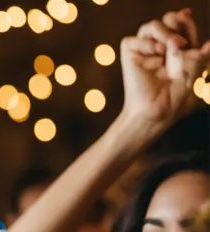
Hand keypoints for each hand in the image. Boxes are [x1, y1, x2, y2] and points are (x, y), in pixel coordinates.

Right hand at [120, 9, 209, 130]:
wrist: (155, 112)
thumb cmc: (173, 98)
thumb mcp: (192, 73)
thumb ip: (199, 56)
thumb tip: (209, 43)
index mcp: (175, 48)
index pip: (182, 25)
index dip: (186, 23)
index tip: (188, 30)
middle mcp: (159, 47)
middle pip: (168, 19)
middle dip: (176, 25)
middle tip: (181, 42)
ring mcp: (144, 51)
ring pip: (152, 26)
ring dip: (164, 33)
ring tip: (169, 48)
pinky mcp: (129, 55)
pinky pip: (134, 40)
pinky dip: (146, 44)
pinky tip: (155, 55)